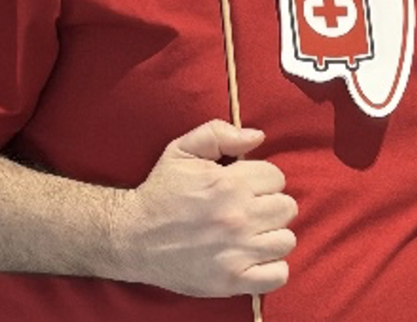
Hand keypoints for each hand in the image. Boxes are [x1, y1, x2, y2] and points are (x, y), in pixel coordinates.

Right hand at [109, 121, 296, 296]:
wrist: (130, 238)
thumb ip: (221, 134)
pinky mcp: (232, 281)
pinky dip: (272, 268)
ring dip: (272, 235)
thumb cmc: (160, 192)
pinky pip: (278, 274)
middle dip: (270, 205)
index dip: (262, 180)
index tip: (245, 187)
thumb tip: (258, 136)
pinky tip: (255, 258)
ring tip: (252, 233)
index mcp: (230, 184)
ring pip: (286, 239)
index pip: (277, 177)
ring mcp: (237, 252)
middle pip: (286, 207)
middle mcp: (238, 218)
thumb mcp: (183, 150)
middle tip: (249, 210)